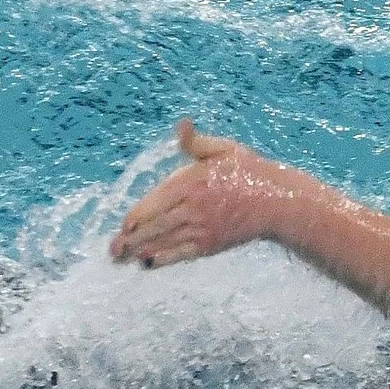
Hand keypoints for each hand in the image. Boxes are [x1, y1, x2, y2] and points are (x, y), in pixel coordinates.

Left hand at [109, 120, 315, 267]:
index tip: (124, 224)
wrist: (277, 202)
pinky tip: (147, 263)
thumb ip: (196, 142)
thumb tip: (181, 125)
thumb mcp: (224, 149)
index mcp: (192, 182)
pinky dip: (162, 259)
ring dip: (139, 249)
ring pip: (164, 240)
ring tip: (120, 258)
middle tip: (112, 249)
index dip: (137, 215)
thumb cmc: (248, 171)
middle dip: (130, 238)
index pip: (157, 201)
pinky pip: (180, 254)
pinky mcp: (209, 245)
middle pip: (155, 225)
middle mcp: (194, 208)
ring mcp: (202, 229)